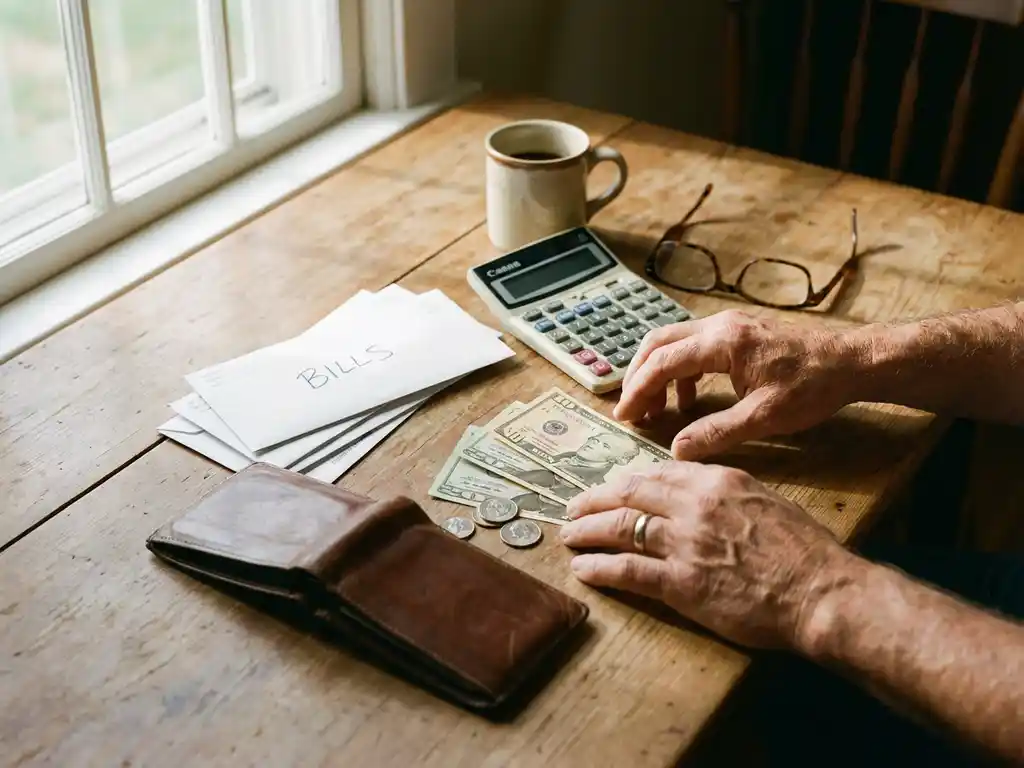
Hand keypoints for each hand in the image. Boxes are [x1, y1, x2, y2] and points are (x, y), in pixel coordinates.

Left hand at [560, 462, 851, 649]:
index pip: (657, 472)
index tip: (611, 488)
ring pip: (620, 528)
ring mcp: (684, 543)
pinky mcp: (680, 583)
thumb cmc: (804, 551)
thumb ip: (725, 493)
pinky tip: (583, 569)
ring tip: (568, 535)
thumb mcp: (764, 501)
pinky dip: (599, 568)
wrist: (821, 591)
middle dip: (595, 499)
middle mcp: (693, 504)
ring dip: (587, 531)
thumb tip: (697, 493)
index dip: (627, 481)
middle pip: (629, 494)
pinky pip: (627, 570)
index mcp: (716, 481)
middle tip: (575, 507)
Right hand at [615, 310, 861, 459]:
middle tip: (630, 409)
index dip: (638, 390)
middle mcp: (720, 326)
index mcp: (723, 343)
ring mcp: (729, 325)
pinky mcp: (738, 332)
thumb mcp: (764, 417)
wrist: (852, 361)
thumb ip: (717, 432)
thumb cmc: (814, 386)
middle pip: (658, 342)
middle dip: (638, 376)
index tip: (624, 415)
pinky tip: (688, 401)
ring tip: (656, 409)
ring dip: (658, 373)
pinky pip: (694, 346)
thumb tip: (677, 450)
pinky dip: (681, 371)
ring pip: (674, 342)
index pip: (663, 362)